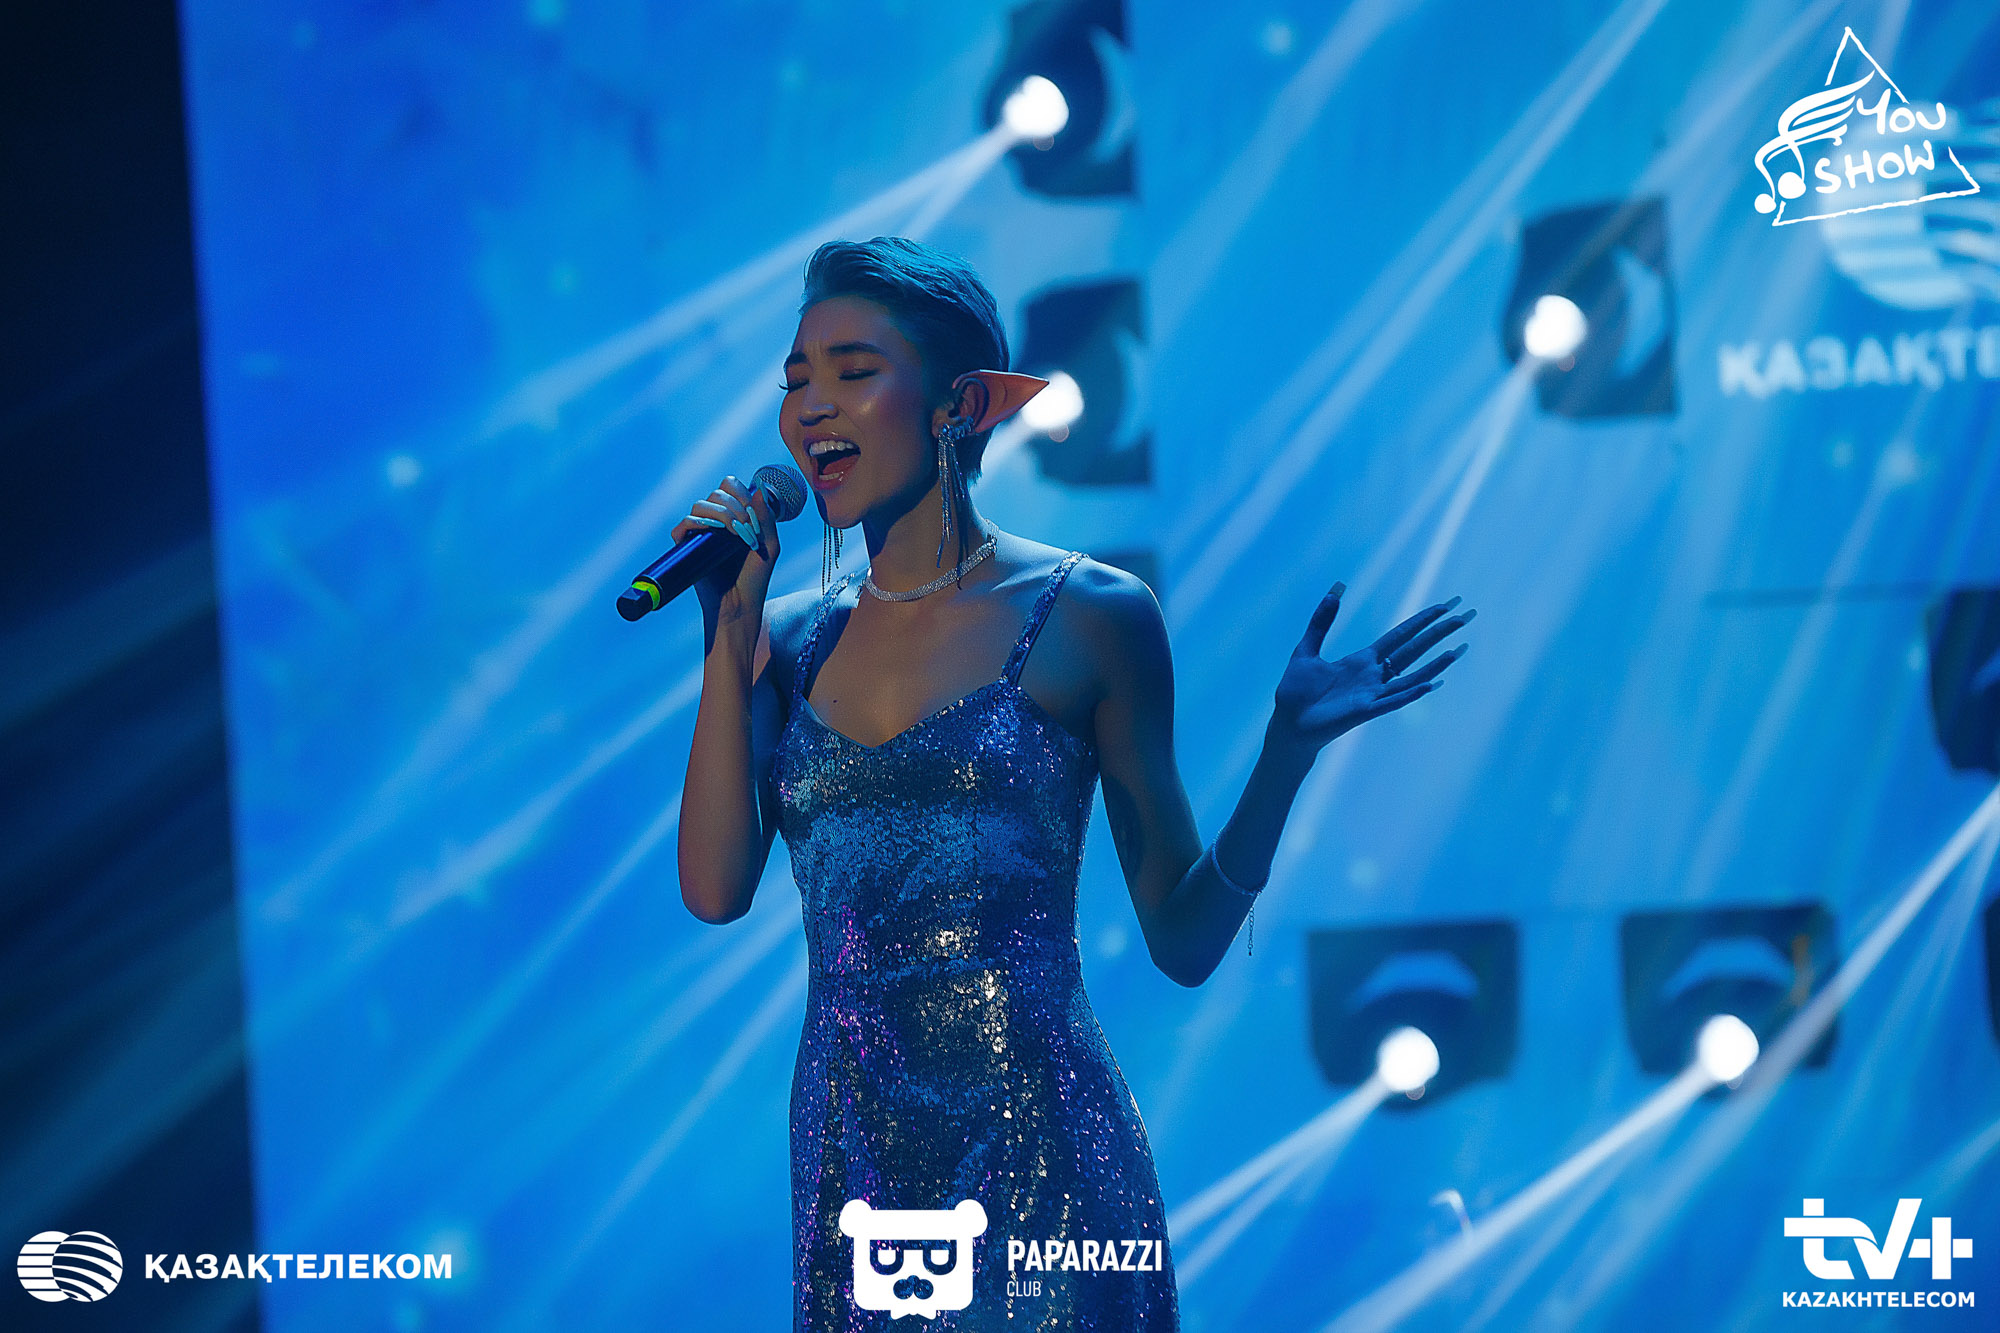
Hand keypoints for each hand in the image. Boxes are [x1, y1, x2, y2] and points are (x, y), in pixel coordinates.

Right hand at [669, 474, 779, 630]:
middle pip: (717, 493)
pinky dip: (697, 522)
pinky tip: (713, 533)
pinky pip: (684, 524)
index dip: (740, 492)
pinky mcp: (686, 545)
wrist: (739, 604)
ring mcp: (700, 532)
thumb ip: (766, 517)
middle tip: (746, 528)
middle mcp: (716, 520)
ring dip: (721, 514)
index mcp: (735, 515)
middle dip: (734, 506)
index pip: (730, 486)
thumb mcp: (769, 545)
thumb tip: (759, 489)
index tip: (751, 512)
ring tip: (736, 534)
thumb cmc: (755, 577)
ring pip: (700, 504)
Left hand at [1268, 582, 1472, 757]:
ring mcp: (1372, 694)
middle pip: (1414, 650)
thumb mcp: (1306, 650)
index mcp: (1362, 661)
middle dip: (1440, 633)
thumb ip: (1321, 622)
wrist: (1287, 724)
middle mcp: (1373, 676)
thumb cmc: (1296, 692)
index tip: (1445, 605)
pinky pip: (1393, 701)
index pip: (1400, 636)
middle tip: (1466, 616)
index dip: (1422, 620)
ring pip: (1411, 676)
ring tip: (1459, 649)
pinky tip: (1431, 683)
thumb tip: (1334, 590)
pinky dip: (1412, 692)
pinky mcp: (1364, 711)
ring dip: (1436, 664)